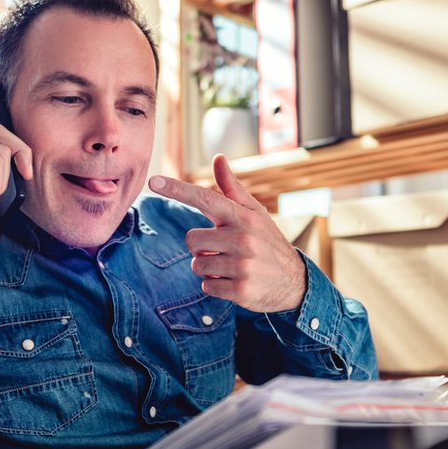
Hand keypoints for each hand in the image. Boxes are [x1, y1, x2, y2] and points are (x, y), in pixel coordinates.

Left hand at [148, 154, 305, 312]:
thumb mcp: (254, 213)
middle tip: (223, 250)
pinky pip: (206, 286)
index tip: (153, 181)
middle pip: (192, 239)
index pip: (204, 198)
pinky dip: (215, 286)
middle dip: (201, 247)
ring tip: (230, 266)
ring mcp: (242, 265)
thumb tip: (218, 158)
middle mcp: (243, 238)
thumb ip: (231, 188)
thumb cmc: (267, 241)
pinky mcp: (240, 290)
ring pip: (197, 265)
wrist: (294, 281)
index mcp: (243, 216)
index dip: (177, 189)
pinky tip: (234, 282)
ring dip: (208, 268)